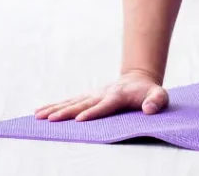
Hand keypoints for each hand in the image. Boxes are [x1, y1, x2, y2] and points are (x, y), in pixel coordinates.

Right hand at [34, 70, 167, 121]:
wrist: (138, 79)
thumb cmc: (149, 92)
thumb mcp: (160, 95)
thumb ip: (157, 101)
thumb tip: (149, 110)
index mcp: (118, 96)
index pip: (104, 106)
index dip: (93, 112)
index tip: (80, 120)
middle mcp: (102, 94)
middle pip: (82, 104)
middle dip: (67, 112)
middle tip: (51, 120)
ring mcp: (93, 94)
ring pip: (72, 102)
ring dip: (55, 109)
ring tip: (38, 116)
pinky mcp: (87, 97)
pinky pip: (69, 102)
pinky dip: (54, 106)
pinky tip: (40, 112)